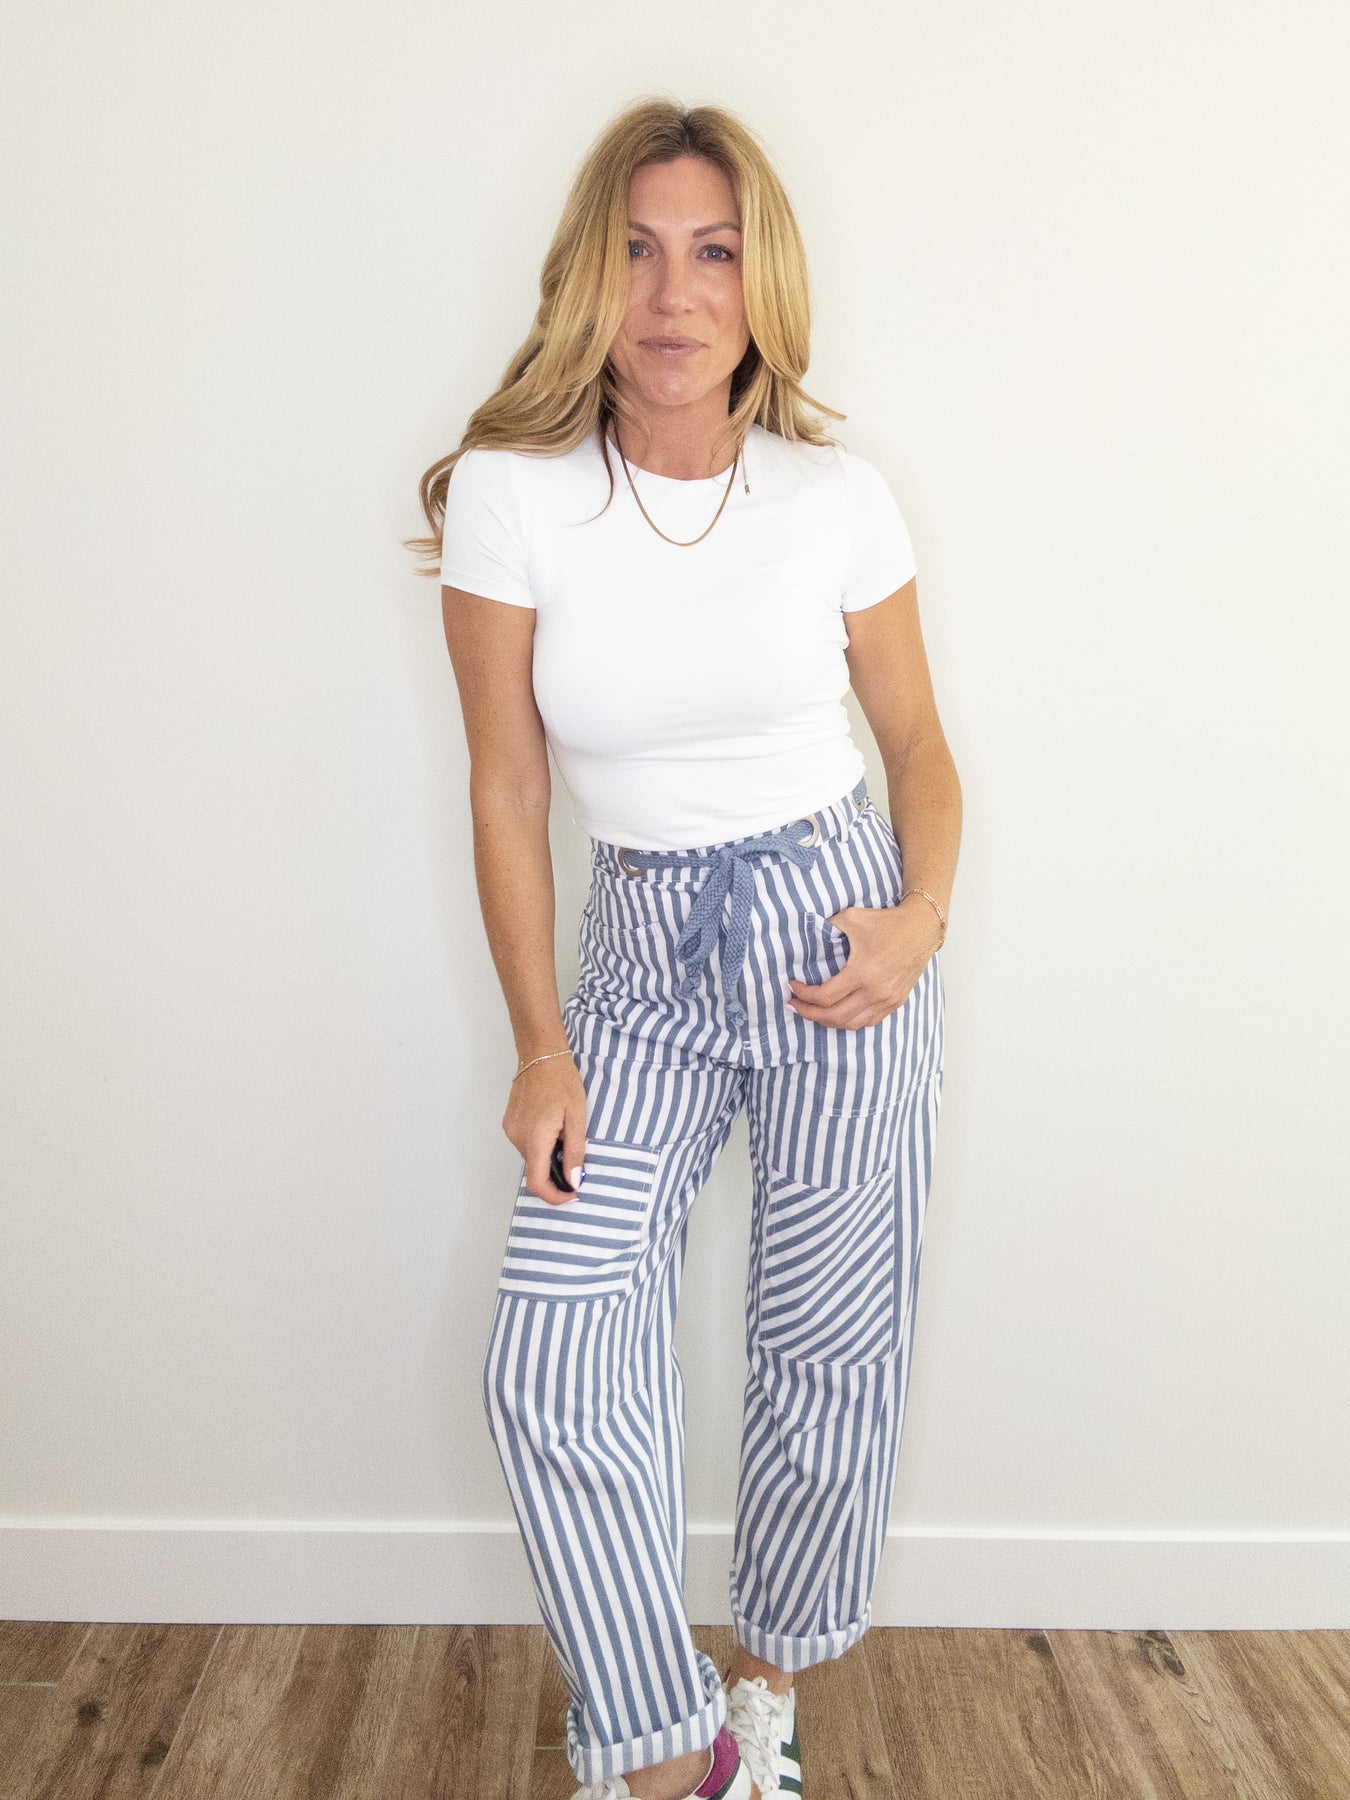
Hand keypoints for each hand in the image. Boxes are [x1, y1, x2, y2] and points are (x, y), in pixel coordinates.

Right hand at [503, 1056, 588, 1206]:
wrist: (541, 1055)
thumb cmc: (561, 1081)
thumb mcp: (577, 1118)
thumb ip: (575, 1152)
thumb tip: (574, 1180)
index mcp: (535, 1138)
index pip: (538, 1183)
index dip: (554, 1197)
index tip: (571, 1194)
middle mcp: (518, 1137)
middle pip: (535, 1172)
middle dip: (556, 1174)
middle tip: (575, 1160)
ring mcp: (511, 1131)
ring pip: (531, 1158)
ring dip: (548, 1157)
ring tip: (564, 1135)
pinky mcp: (509, 1124)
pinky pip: (526, 1145)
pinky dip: (541, 1146)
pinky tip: (553, 1128)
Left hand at [786, 900, 939, 1029]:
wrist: (922, 929)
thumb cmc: (887, 923)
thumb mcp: (852, 918)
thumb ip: (827, 927)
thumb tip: (808, 935)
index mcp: (862, 973)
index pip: (825, 997)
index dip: (804, 995)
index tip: (792, 987)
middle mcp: (875, 992)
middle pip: (834, 1017)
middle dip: (809, 1013)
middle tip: (794, 1005)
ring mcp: (887, 1000)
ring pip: (851, 1024)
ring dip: (828, 1021)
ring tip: (813, 1011)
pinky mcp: (896, 1002)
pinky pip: (868, 1022)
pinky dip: (849, 1021)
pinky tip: (838, 1013)